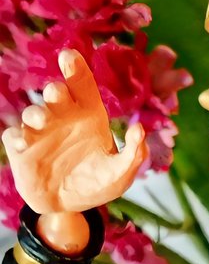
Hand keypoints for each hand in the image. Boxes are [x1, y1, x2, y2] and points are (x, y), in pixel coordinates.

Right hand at [1, 49, 147, 213]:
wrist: (69, 206)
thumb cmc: (97, 183)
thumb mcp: (121, 173)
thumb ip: (134, 153)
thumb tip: (140, 129)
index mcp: (88, 114)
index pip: (81, 84)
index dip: (75, 68)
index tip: (69, 56)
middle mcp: (62, 117)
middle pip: (55, 94)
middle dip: (55, 91)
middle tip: (57, 93)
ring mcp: (40, 131)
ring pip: (33, 112)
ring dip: (35, 113)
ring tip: (41, 120)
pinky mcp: (22, 149)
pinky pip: (14, 137)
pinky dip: (17, 138)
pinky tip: (24, 144)